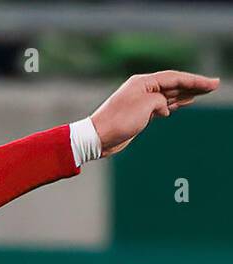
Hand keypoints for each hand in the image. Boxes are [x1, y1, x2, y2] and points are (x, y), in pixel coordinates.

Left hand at [90, 71, 218, 156]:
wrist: (97, 138)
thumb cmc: (118, 121)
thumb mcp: (145, 106)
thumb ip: (160, 101)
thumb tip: (165, 107)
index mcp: (143, 82)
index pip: (174, 78)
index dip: (194, 80)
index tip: (211, 83)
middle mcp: (142, 89)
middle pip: (173, 84)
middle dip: (193, 85)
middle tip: (214, 86)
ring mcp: (140, 101)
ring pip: (168, 95)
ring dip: (185, 94)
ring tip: (203, 92)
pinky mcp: (139, 113)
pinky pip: (161, 105)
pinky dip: (173, 104)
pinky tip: (183, 103)